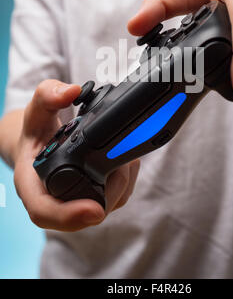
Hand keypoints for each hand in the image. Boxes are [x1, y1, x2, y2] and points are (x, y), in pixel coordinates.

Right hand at [13, 80, 139, 231]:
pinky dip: (125, 179)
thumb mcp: (37, 109)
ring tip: (124, 156)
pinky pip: (115, 197)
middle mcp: (54, 199)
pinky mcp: (94, 197)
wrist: (42, 143)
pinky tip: (125, 159)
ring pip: (106, 204)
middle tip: (124, 163)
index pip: (45, 211)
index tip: (94, 210)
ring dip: (122, 182)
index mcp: (33, 184)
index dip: (69, 216)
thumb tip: (70, 91)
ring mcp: (75, 201)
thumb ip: (48, 95)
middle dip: (111, 189)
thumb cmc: (37, 131)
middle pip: (85, 213)